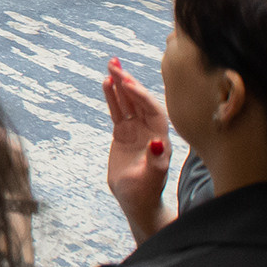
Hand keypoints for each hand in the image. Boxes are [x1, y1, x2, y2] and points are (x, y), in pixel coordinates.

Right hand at [102, 58, 175, 244]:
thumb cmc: (146, 193)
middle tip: (115, 64)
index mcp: (161, 138)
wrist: (137, 202)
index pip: (152, 110)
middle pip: (139, 100)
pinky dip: (112, 97)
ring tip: (111, 65)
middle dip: (128, 82)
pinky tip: (106, 83)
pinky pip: (118, 111)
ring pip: (128, 102)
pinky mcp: (123, 133)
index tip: (127, 83)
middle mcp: (150, 130)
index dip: (140, 96)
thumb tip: (158, 142)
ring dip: (120, 84)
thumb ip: (156, 162)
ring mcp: (136, 130)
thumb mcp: (151, 180)